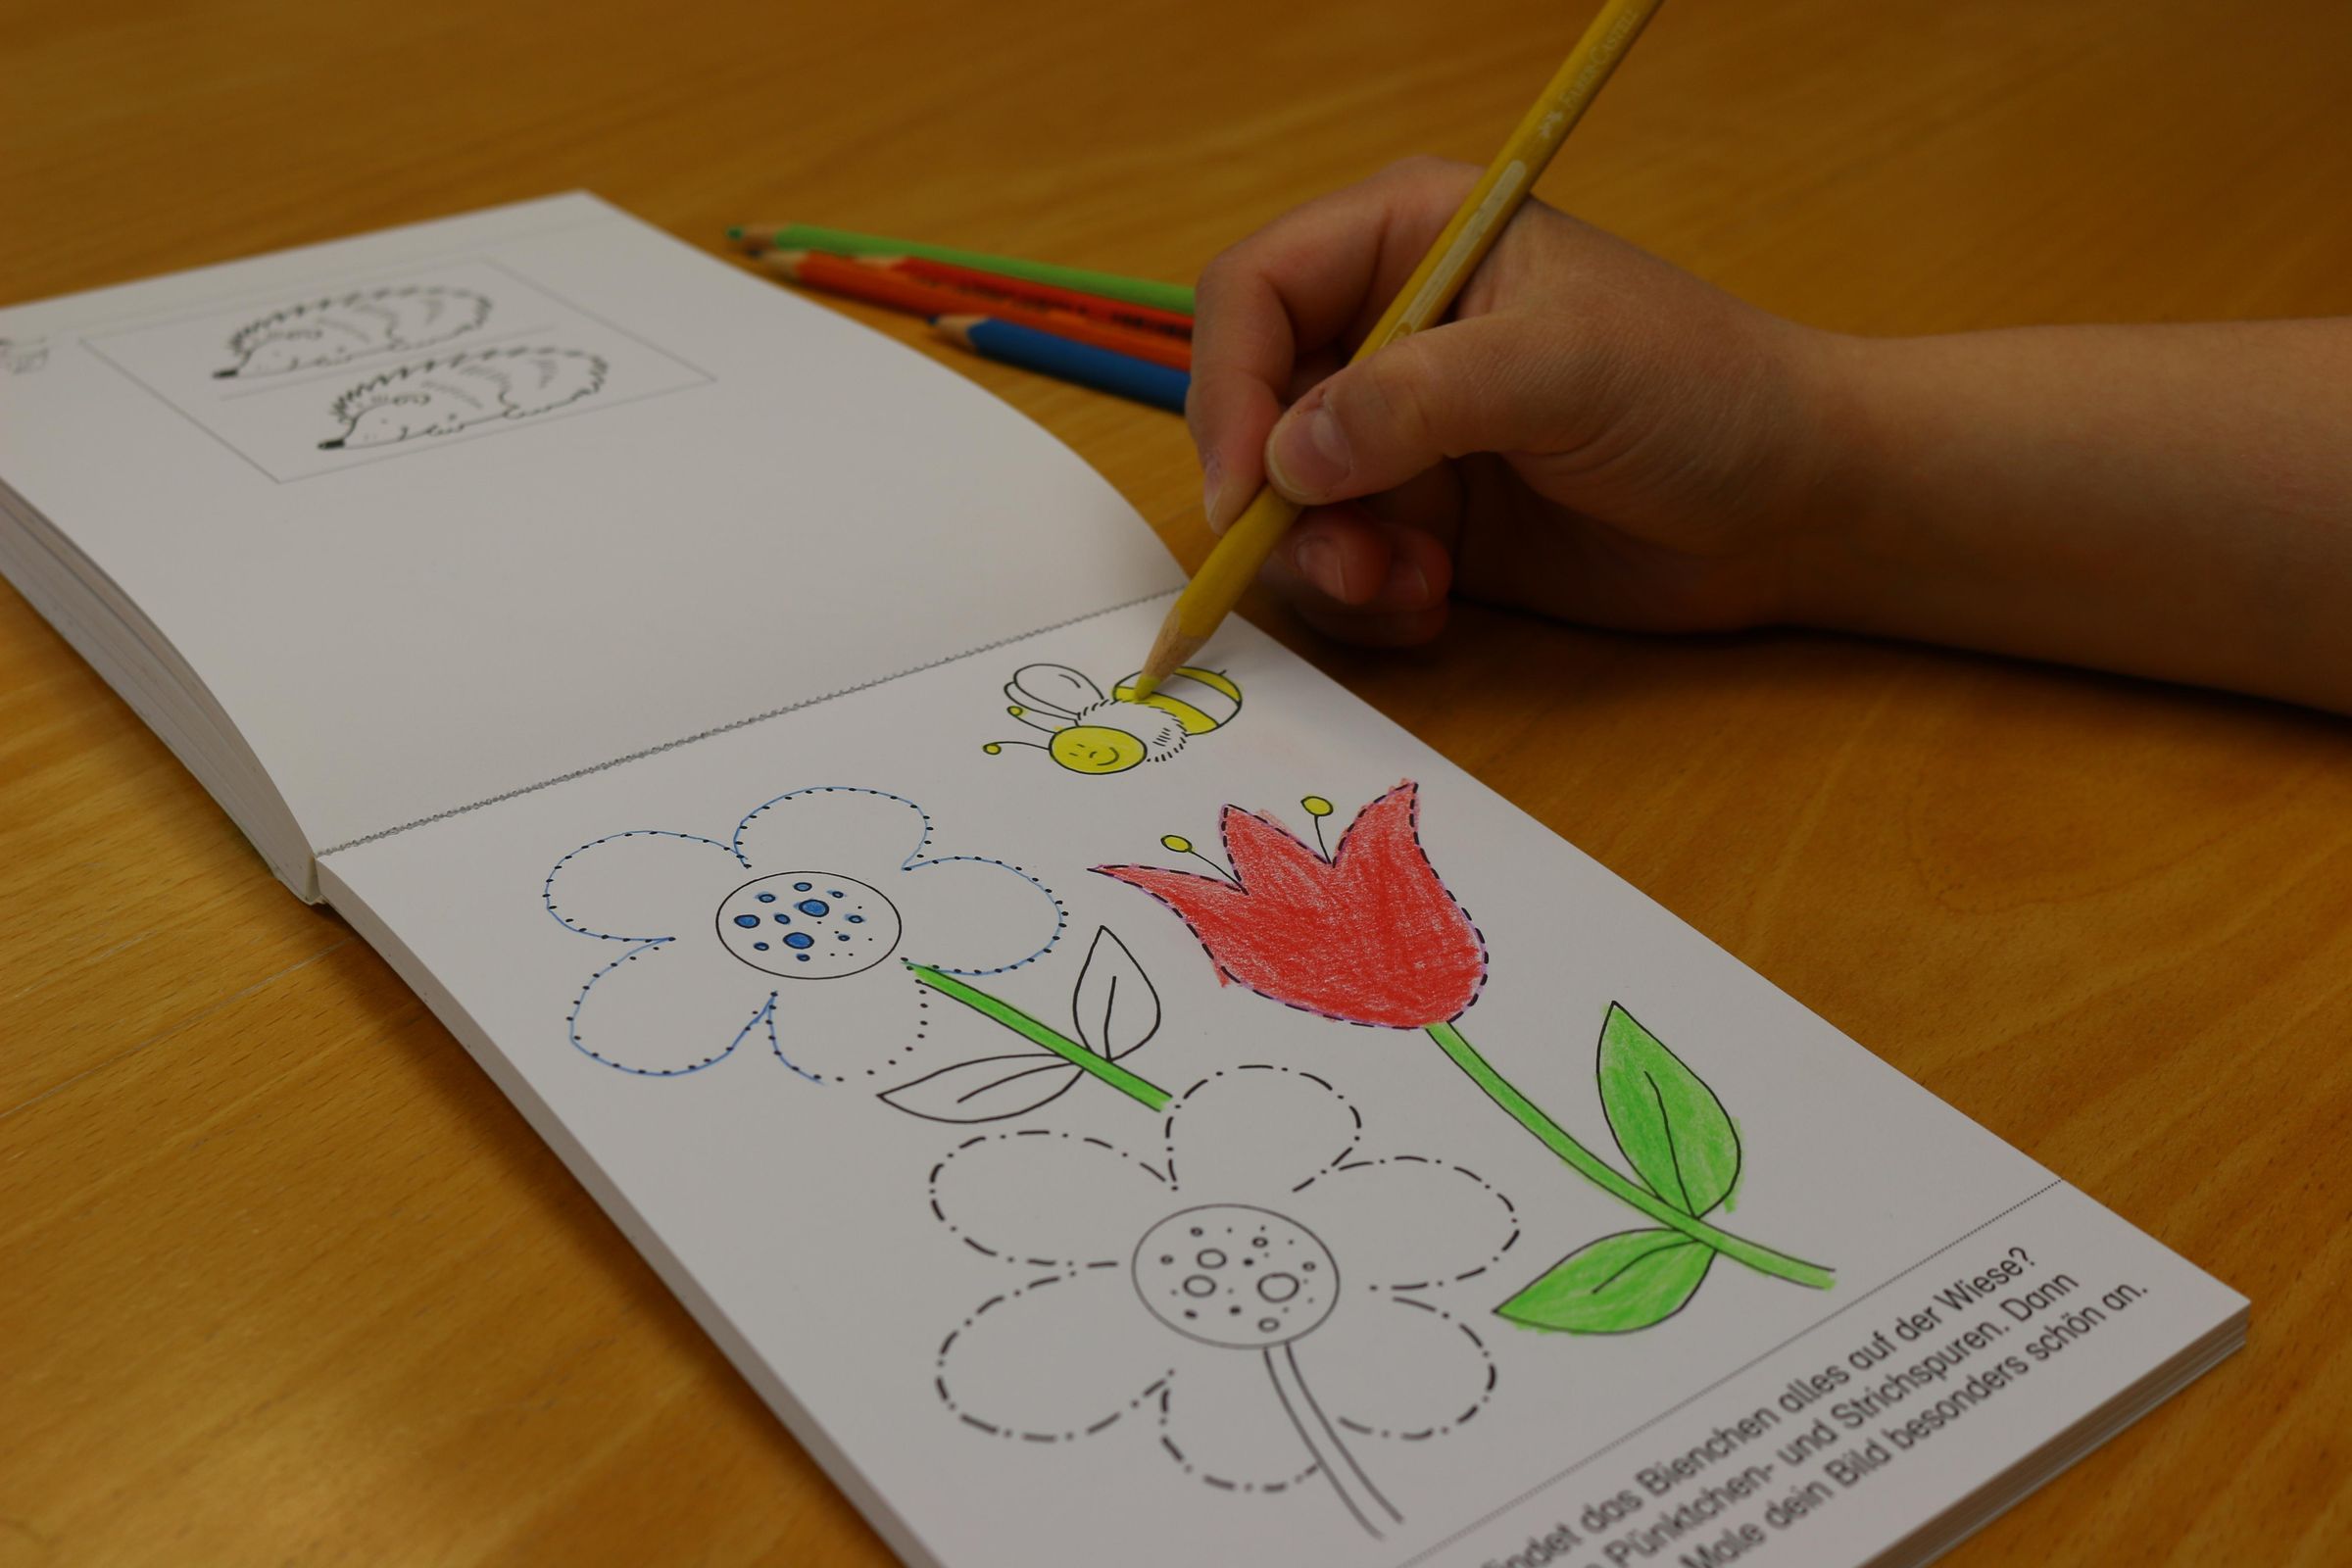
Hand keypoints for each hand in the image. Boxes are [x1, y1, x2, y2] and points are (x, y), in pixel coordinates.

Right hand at [1188, 157, 1845, 645]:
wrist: (1796, 508)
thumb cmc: (1704, 394)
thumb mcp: (1564, 369)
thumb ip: (1420, 399)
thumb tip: (1290, 455)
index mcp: (1407, 240)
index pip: (1253, 294)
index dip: (1225, 387)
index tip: (1247, 486)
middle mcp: (1383, 334)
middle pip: (1245, 412)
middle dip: (1275, 501)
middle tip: (1347, 562)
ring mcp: (1397, 437)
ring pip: (1280, 508)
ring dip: (1323, 565)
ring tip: (1411, 588)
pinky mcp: (1420, 525)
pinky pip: (1334, 572)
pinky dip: (1364, 604)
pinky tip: (1436, 606)